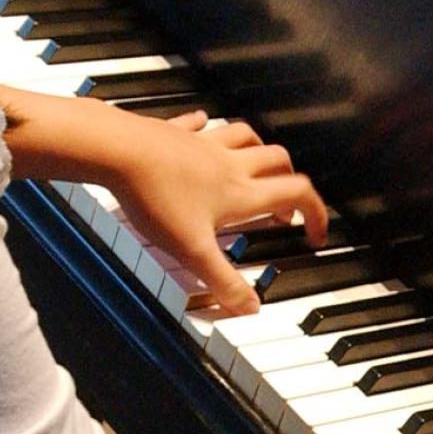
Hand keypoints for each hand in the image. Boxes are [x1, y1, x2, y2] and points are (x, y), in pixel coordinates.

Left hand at [105, 109, 327, 313]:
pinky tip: (203, 127)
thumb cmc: (154, 196)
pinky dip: (207, 127)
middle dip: (291, 180)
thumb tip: (250, 309)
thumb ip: (223, 281)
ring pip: (247, 138)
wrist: (115, 150)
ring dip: (260, 151)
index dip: (316, 213)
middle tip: (285, 204)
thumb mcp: (192, 251)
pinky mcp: (175, 132)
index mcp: (241, 193)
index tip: (316, 233)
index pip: (298, 195)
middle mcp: (230, 164)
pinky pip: (198, 124)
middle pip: (279, 162)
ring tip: (258, 165)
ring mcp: (203, 144)